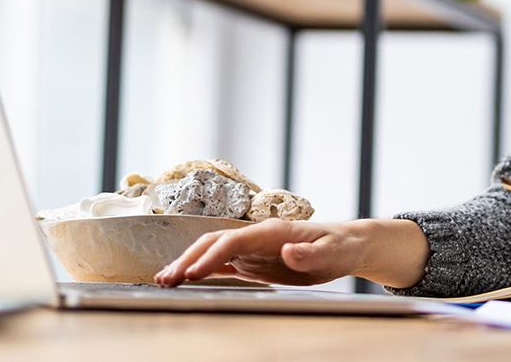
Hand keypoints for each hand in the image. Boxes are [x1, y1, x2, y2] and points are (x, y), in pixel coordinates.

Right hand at [154, 218, 365, 287]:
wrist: (345, 244)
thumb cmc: (340, 247)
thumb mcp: (332, 253)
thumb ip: (310, 254)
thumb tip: (288, 251)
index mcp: (272, 231)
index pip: (233, 241)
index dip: (211, 256)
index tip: (192, 273)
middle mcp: (257, 236)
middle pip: (214, 243)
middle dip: (188, 259)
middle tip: (166, 278)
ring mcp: (252, 248)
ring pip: (212, 252)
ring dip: (188, 264)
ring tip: (164, 279)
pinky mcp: (253, 260)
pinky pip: (222, 264)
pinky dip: (202, 270)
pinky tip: (185, 279)